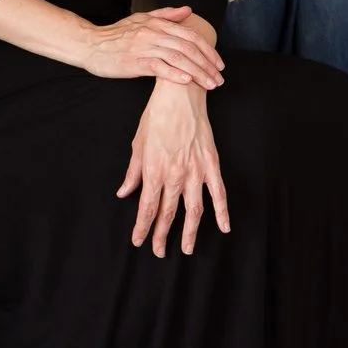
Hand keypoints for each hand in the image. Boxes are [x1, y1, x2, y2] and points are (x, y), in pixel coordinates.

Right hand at [82, 7, 223, 88]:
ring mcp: (144, 47)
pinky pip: (158, 67)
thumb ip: (166, 15)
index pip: (191, 36)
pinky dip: (174, 74)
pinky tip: (186, 81)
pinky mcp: (134, 61)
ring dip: (197, 72)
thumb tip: (187, 10)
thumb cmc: (115, 35)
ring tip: (209, 84)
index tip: (218, 64)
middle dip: (207, 65)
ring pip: (177, 58)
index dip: (208, 50)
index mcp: (157, 24)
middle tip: (218, 79)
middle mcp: (153, 33)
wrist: (90, 44)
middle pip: (188, 48)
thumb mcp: (141, 19)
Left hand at [117, 80, 229, 257]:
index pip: (148, 208)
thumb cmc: (156, 118)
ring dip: (190, 232)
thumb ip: (133, 173)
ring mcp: (195, 171)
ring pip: (193, 210)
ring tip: (188, 249)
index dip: (143, 227)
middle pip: (168, 213)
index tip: (138, 241)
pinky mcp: (211, 164)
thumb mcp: (137, 145)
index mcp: (154, 171)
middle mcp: (174, 175)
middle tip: (159, 252)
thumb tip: (124, 193)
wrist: (180, 96)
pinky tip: (224, 227)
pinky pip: (218, 193)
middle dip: (162, 235)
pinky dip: (222, 211)